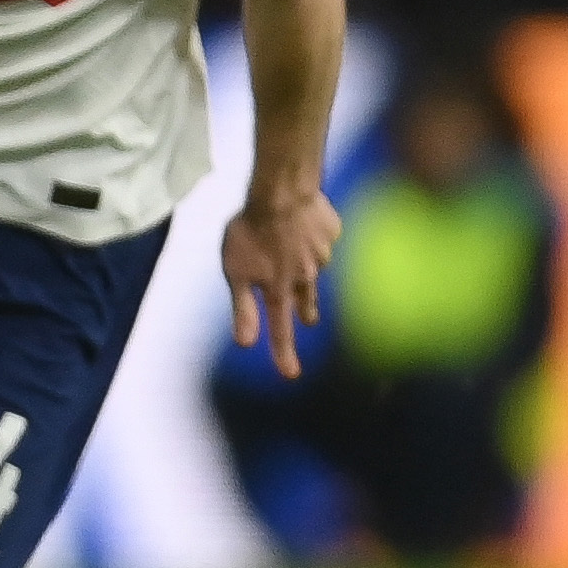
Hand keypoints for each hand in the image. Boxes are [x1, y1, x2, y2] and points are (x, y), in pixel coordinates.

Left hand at [223, 184, 339, 378]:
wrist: (282, 193)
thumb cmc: (251, 231)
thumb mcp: (236, 272)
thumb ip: (243, 308)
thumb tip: (246, 343)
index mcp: (280, 288)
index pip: (281, 328)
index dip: (284, 352)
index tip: (291, 374)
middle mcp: (306, 276)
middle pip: (306, 300)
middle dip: (307, 312)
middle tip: (309, 320)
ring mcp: (323, 253)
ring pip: (316, 267)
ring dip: (309, 269)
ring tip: (300, 260)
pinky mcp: (331, 231)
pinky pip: (323, 237)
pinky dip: (314, 235)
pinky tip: (304, 223)